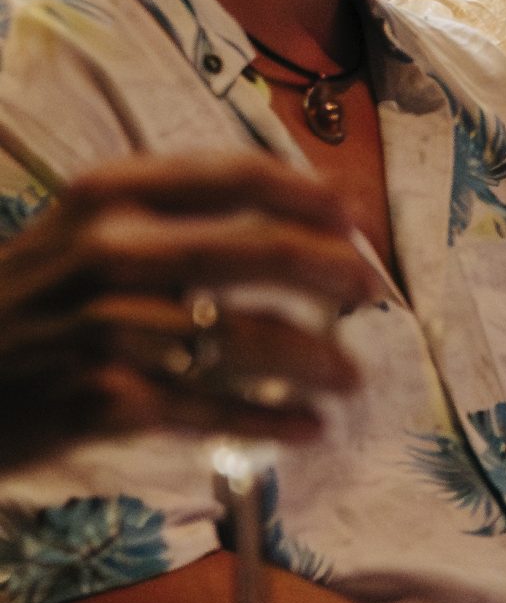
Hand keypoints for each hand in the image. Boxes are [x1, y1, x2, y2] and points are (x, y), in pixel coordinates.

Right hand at [0, 155, 372, 454]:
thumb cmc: (32, 300)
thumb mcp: (82, 231)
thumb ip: (178, 215)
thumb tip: (309, 216)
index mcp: (108, 196)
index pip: (234, 176)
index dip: (308, 195)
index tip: (355, 218)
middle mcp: (108, 252)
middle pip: (258, 252)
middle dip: (333, 273)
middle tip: (374, 294)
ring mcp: (106, 328)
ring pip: (246, 339)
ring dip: (316, 359)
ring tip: (353, 376)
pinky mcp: (105, 400)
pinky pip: (212, 408)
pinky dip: (271, 419)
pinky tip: (310, 426)